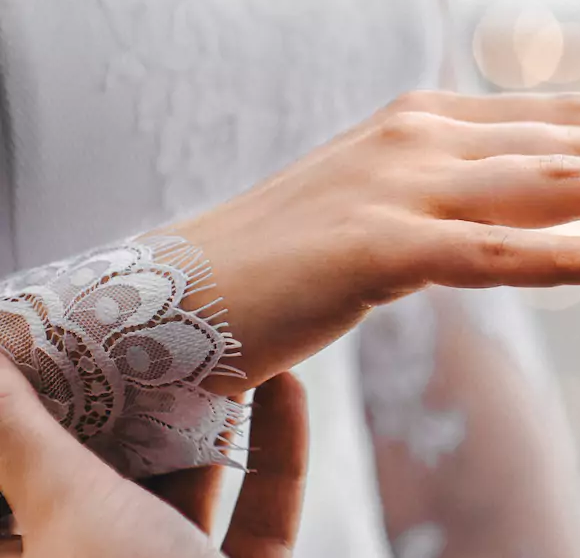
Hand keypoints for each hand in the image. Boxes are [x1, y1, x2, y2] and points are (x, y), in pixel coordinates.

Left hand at [0, 359, 307, 556]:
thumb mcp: (67, 507)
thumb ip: (16, 434)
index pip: (11, 483)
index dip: (30, 413)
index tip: (54, 342)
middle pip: (104, 475)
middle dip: (131, 403)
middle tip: (146, 329)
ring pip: (186, 489)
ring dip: (212, 421)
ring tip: (222, 346)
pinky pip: (259, 513)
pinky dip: (276, 451)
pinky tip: (289, 388)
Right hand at [171, 91, 579, 393]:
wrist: (176, 296)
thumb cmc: (298, 258)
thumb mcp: (400, 203)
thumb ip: (476, 187)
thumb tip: (565, 188)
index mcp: (436, 116)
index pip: (571, 113)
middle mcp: (424, 131)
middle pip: (578, 140)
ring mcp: (396, 182)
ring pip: (549, 184)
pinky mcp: (370, 246)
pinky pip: (489, 253)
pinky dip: (567, 256)